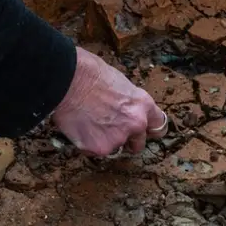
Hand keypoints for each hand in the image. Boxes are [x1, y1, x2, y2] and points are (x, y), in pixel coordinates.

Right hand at [50, 47, 168, 156]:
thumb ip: (126, 102)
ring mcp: (118, 138)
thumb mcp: (119, 83)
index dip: (149, 130)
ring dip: (104, 141)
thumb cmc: (89, 74)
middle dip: (126, 140)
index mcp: (143, 105)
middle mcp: (135, 124)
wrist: (66, 80)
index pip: (158, 125)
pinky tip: (78, 128)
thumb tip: (122, 109)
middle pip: (138, 144)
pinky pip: (94, 152)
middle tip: (110, 130)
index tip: (144, 132)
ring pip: (114, 148)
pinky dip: (87, 144)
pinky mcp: (100, 148)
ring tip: (88, 123)